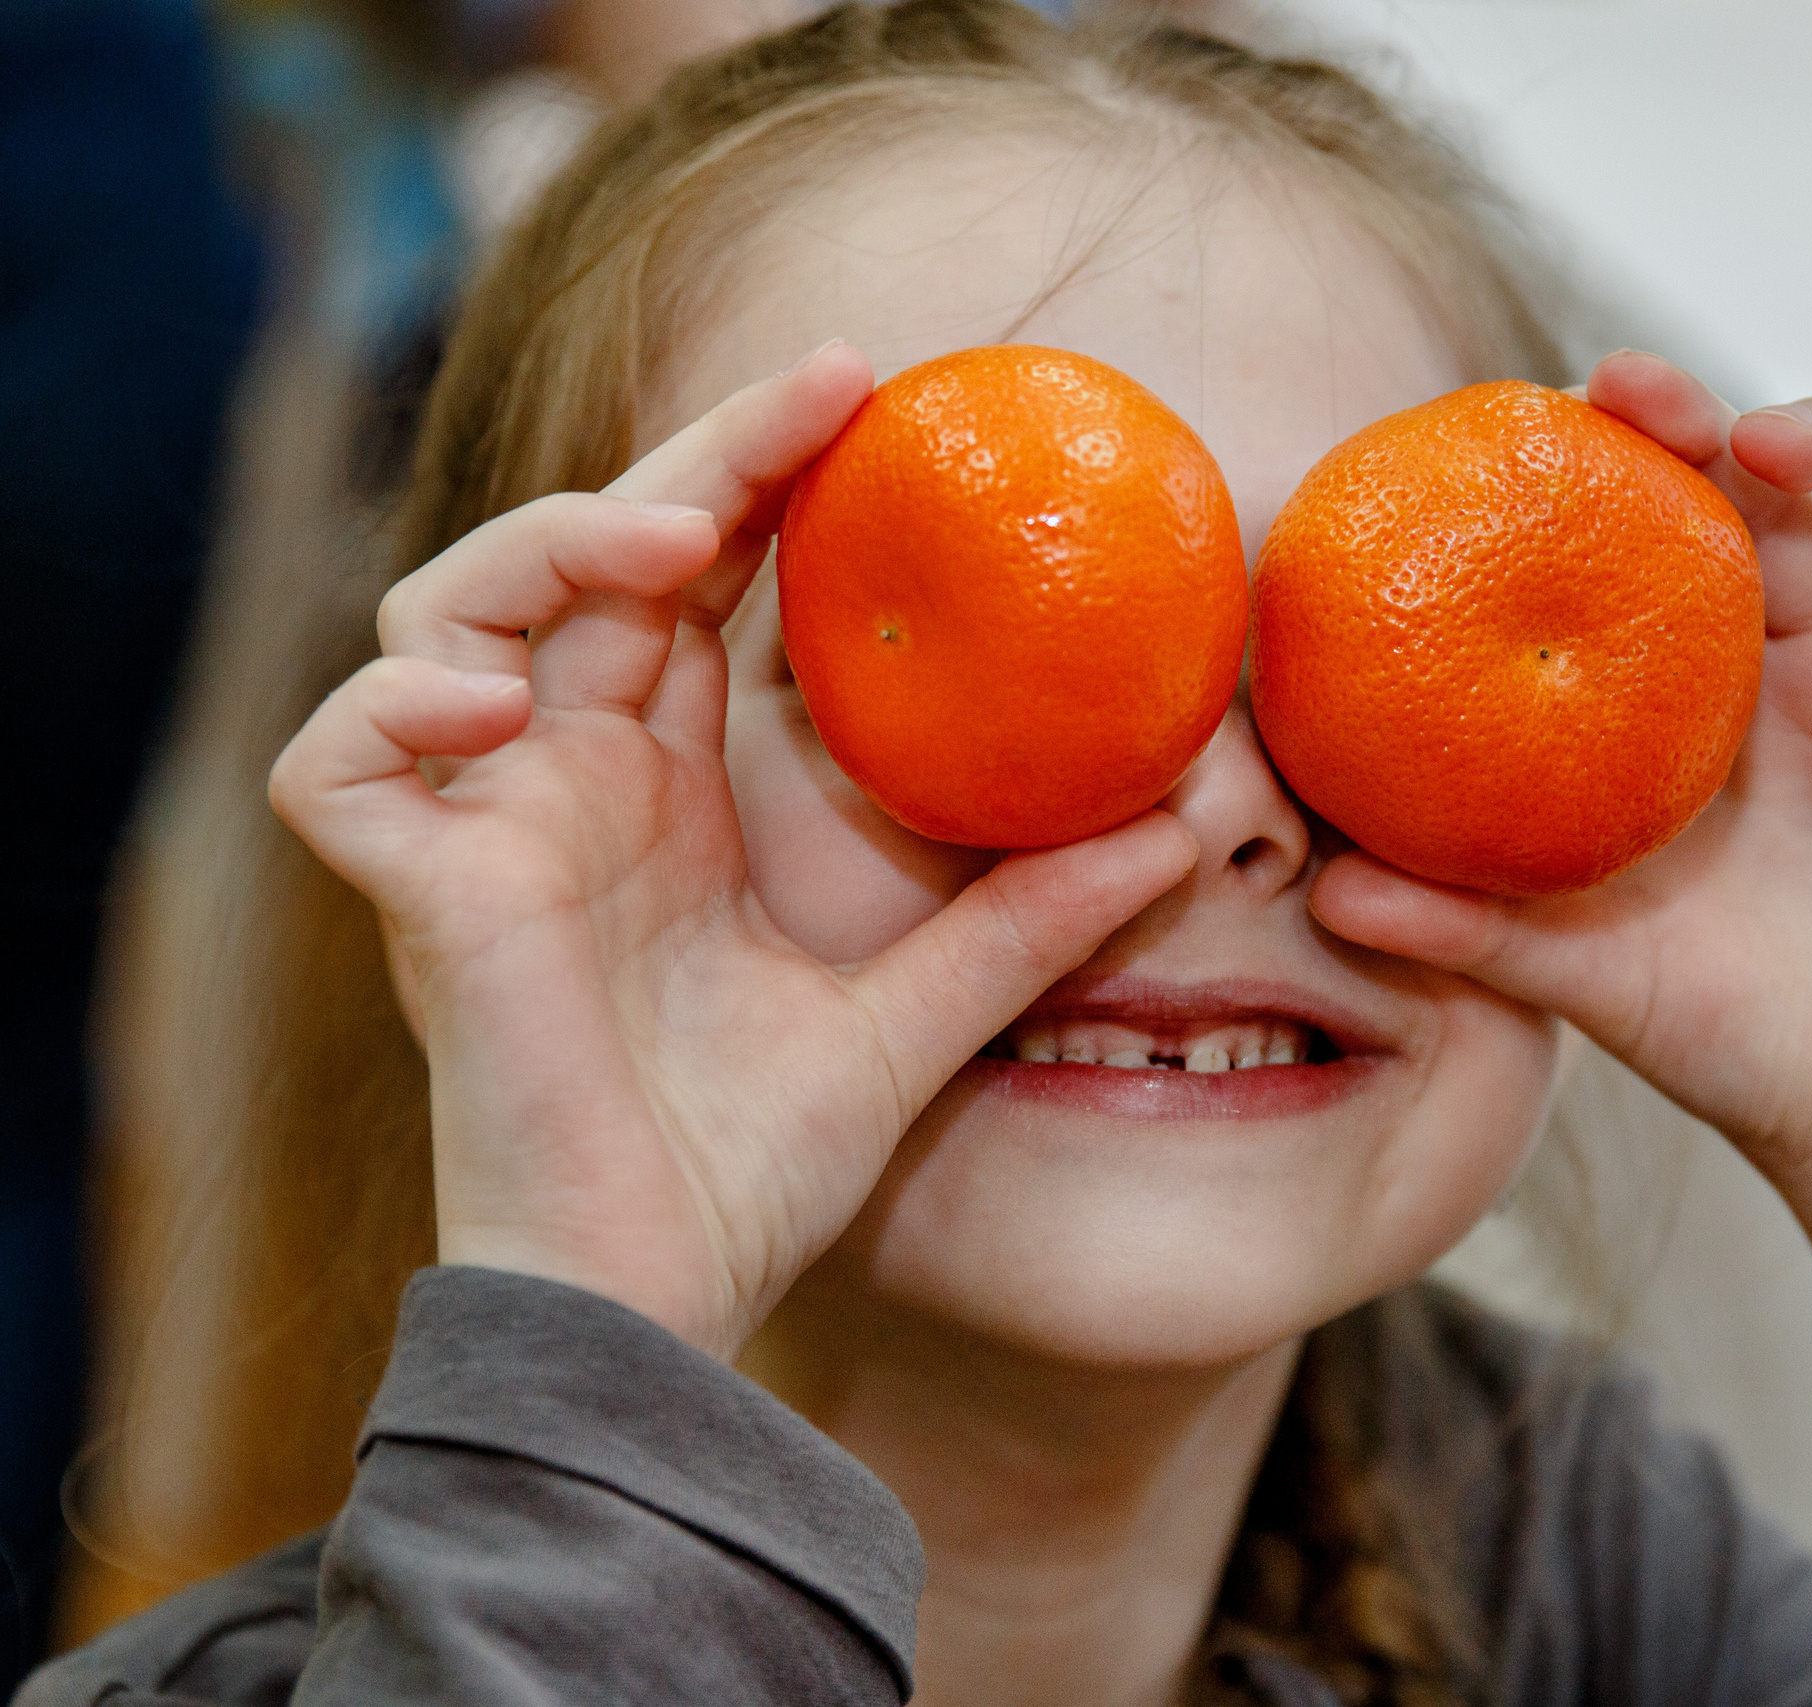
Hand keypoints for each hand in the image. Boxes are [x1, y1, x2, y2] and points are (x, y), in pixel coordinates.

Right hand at [270, 345, 1197, 1361]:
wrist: (663, 1300)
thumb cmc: (756, 1167)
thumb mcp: (918, 1014)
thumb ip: (1025, 919)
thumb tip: (1179, 829)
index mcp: (668, 793)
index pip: (694, 586)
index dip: (758, 482)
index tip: (870, 402)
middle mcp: (569, 785)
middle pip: (586, 558)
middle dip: (691, 457)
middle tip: (820, 387)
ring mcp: (484, 832)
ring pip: (442, 611)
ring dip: (543, 547)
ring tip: (668, 546)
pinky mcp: (417, 899)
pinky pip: (337, 760)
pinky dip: (396, 705)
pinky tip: (506, 708)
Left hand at [1312, 355, 1811, 1558]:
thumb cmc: (1748, 1047)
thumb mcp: (1594, 974)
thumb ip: (1468, 927)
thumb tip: (1317, 889)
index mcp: (1718, 698)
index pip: (1660, 543)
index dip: (1610, 471)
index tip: (1526, 420)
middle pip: (1777, 493)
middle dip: (1707, 425)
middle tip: (1625, 391)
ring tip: (1773, 436)